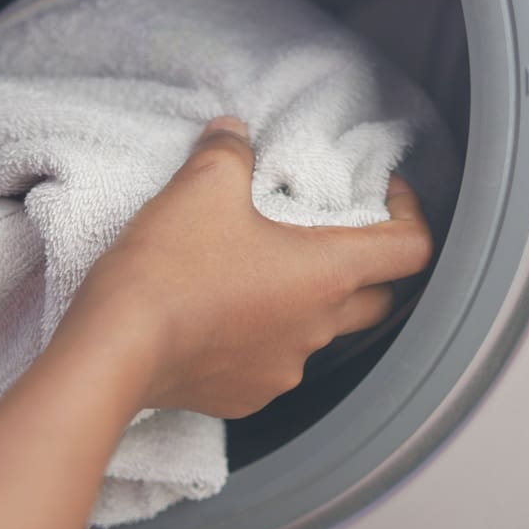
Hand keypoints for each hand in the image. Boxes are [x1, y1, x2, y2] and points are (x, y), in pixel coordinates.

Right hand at [50, 116, 432, 418]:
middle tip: (334, 236)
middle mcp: (318, 329)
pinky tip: (227, 318)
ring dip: (309, 303)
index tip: (388, 196)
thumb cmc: (171, 268)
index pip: (412, 249)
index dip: (412, 215)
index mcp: (327, 274)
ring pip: (321, 333)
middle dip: (369, 266)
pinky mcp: (249, 396)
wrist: (116, 351)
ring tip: (264, 274)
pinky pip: (275, 362)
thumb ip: (229, 151)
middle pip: (378, 298)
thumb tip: (232, 132)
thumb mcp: (202, 187)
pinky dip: (265, 338)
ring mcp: (286, 368)